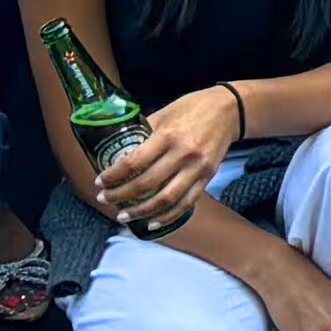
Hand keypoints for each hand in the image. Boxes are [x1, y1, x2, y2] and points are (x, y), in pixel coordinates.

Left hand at [91, 82, 241, 229]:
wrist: (231, 109)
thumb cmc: (193, 107)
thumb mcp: (165, 112)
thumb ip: (144, 132)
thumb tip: (119, 149)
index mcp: (168, 135)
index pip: (134, 162)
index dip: (113, 176)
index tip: (100, 182)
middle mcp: (183, 153)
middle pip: (146, 183)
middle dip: (120, 196)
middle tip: (105, 199)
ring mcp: (198, 167)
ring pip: (165, 198)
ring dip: (141, 211)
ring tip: (123, 216)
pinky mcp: (208, 176)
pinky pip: (186, 202)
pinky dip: (167, 216)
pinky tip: (152, 223)